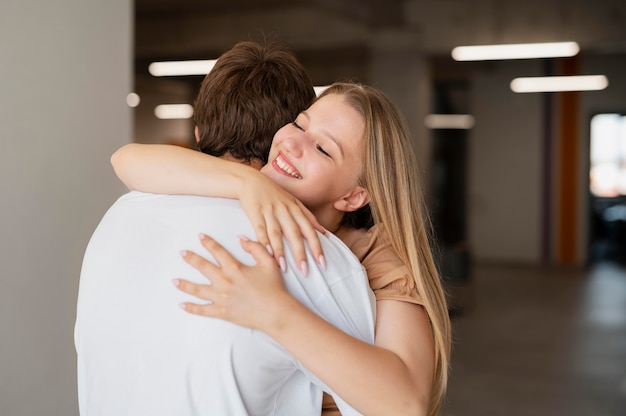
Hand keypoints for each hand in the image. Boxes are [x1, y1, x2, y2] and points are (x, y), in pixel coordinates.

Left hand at [174, 233, 293, 330]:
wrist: (275, 312)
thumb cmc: (274, 288)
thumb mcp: (268, 262)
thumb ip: (255, 248)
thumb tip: (241, 239)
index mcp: (235, 268)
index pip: (217, 251)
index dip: (208, 243)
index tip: (200, 237)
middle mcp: (224, 282)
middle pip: (203, 267)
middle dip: (191, 259)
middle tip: (182, 254)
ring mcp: (221, 298)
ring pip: (197, 290)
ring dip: (184, 284)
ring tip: (174, 280)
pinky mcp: (222, 312)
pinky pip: (202, 310)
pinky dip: (191, 308)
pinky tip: (182, 304)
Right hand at [239, 172, 325, 274]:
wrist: (251, 181)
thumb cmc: (274, 193)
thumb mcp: (294, 202)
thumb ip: (308, 217)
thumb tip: (323, 232)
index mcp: (296, 209)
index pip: (309, 230)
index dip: (316, 246)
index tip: (322, 262)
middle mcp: (285, 211)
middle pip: (295, 234)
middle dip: (300, 253)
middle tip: (305, 271)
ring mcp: (270, 212)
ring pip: (277, 234)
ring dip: (280, 251)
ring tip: (283, 267)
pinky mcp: (256, 213)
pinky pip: (260, 229)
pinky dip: (263, 241)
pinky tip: (266, 253)